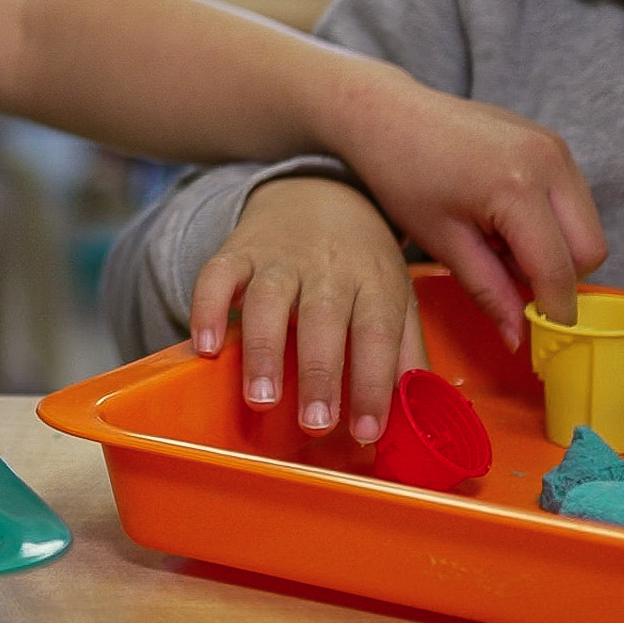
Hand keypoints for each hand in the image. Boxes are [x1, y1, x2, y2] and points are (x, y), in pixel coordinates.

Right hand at [184, 176, 431, 447]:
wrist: (318, 191)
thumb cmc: (361, 261)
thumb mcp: (396, 295)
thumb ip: (405, 351)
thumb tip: (416, 414)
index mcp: (375, 281)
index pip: (378, 333)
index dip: (373, 383)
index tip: (367, 431)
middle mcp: (330, 266)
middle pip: (324, 318)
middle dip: (320, 374)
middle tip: (315, 424)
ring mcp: (281, 257)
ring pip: (270, 299)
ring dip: (264, 351)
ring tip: (261, 399)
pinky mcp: (239, 250)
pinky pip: (217, 275)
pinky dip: (208, 309)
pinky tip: (207, 347)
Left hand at [318, 67, 606, 347]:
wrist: (389, 113)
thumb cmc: (404, 175)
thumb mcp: (443, 243)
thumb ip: (489, 292)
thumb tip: (519, 338)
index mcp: (518, 187)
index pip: (558, 269)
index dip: (553, 310)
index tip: (539, 333)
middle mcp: (549, 161)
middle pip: (591, 249)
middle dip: (559, 277)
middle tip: (506, 276)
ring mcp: (556, 146)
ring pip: (587, 226)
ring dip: (555, 250)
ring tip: (497, 242)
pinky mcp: (552, 141)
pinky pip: (574, 200)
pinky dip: (551, 223)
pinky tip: (503, 219)